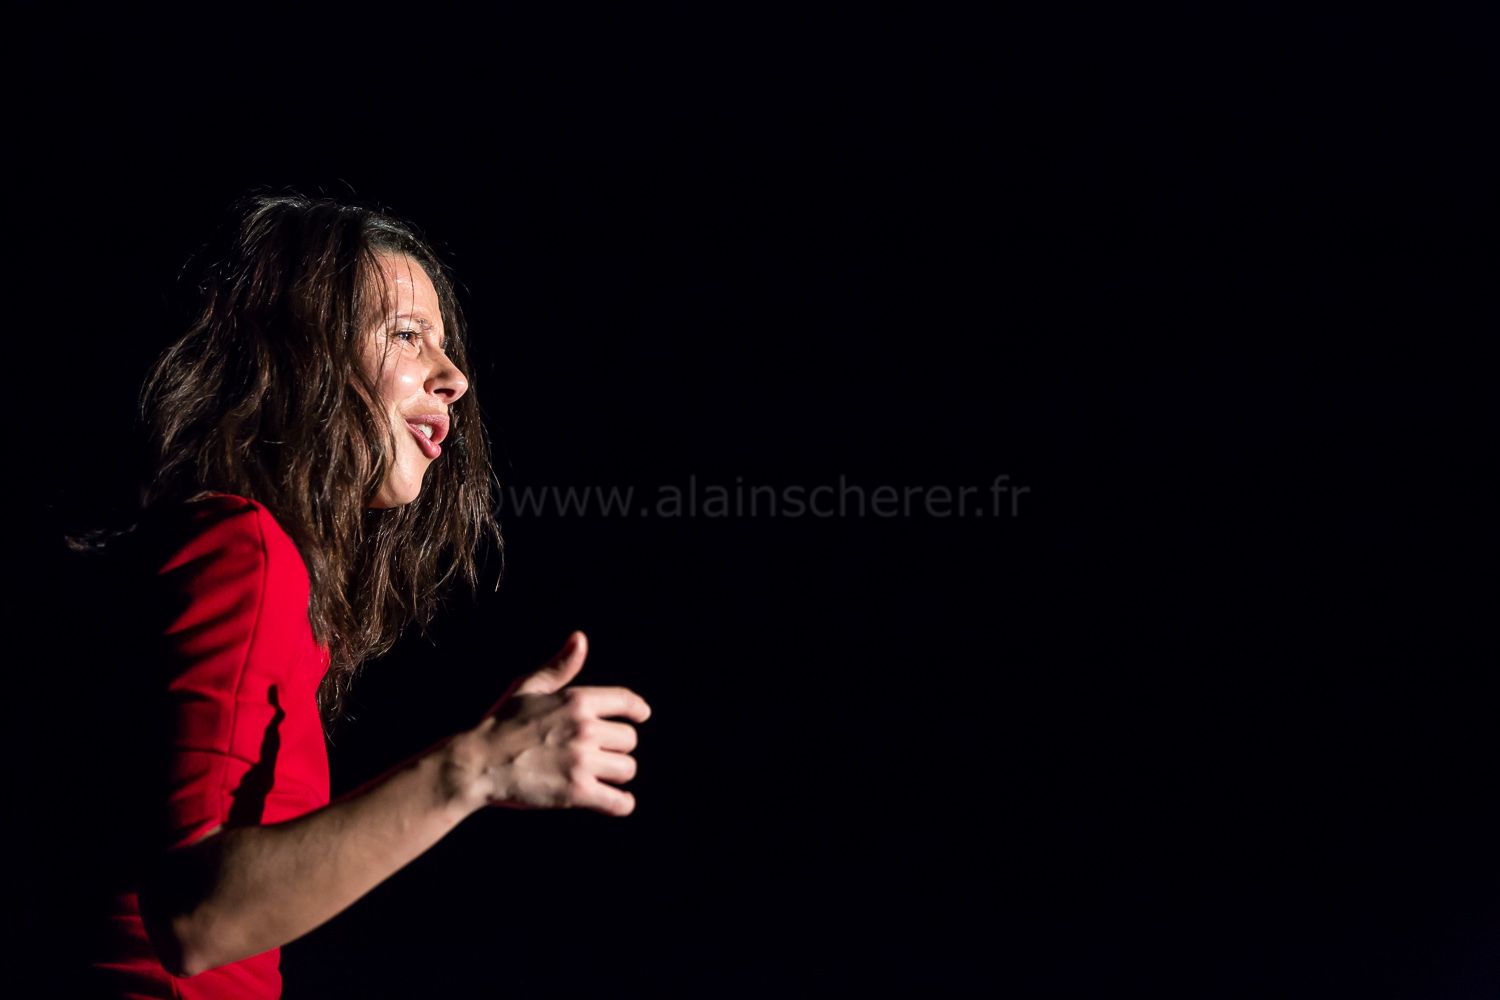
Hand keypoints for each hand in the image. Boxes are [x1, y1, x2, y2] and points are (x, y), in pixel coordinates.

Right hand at [466, 631, 650, 816]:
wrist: (476, 764)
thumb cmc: (500, 724)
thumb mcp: (528, 687)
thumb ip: (559, 666)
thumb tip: (580, 638)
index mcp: (577, 701)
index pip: (626, 701)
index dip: (637, 709)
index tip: (641, 716)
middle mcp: (586, 729)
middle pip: (629, 740)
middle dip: (616, 747)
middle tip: (598, 754)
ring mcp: (583, 762)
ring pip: (627, 769)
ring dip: (616, 774)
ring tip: (601, 776)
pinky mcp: (577, 793)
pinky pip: (619, 802)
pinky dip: (622, 804)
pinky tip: (618, 802)